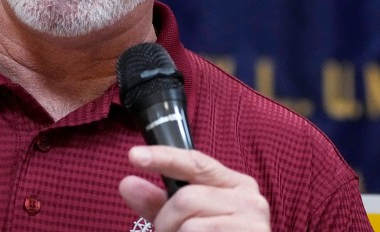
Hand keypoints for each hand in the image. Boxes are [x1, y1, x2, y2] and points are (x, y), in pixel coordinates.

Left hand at [119, 145, 270, 230]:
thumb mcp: (187, 220)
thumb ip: (159, 203)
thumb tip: (127, 183)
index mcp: (236, 185)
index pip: (196, 162)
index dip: (164, 157)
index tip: (134, 155)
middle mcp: (250, 200)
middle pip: (185, 199)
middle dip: (166, 221)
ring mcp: (253, 224)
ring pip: (189, 225)